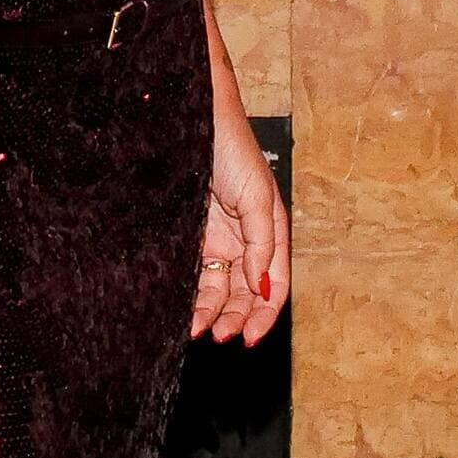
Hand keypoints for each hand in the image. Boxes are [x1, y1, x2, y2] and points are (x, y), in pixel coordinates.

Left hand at [194, 24, 288, 345]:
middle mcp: (246, 240)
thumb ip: (262, 243)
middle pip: (246, 293)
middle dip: (236, 318)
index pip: (274, 284)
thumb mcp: (258, 196)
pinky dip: (192, 295)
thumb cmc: (232, 148)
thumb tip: (261, 286)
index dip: (265, 314)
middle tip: (220, 337)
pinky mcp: (191, 235)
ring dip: (212, 312)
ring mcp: (217, 238)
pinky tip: (183, 311)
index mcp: (270, 232)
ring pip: (219, 289)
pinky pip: (195, 274)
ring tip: (197, 331)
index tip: (251, 338)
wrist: (193, 119)